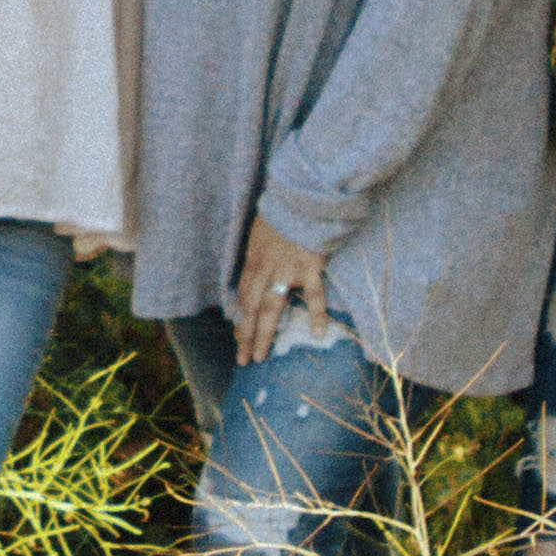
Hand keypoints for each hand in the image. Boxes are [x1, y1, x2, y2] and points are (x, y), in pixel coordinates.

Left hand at [231, 217, 332, 366]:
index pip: (242, 296)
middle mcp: (264, 269)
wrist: (304, 197)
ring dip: (264, 334)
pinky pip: (313, 295)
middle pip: (251, 308)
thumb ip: (260, 254)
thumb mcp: (261, 232)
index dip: (240, 318)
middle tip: (242, 359)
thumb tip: (259, 272)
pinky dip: (316, 314)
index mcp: (252, 260)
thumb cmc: (283, 211)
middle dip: (245, 335)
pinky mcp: (310, 267)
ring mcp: (287, 270)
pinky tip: (318, 333)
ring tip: (260, 356)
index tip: (238, 337)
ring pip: (271, 308)